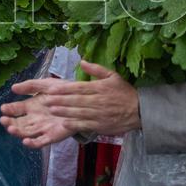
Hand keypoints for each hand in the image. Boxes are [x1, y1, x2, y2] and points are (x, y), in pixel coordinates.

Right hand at [0, 90, 75, 148]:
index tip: (4, 108)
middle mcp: (35, 118)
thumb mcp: (46, 85)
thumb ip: (31, 86)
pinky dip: (32, 143)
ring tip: (11, 129)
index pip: (16, 109)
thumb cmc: (63, 92)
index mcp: (32, 106)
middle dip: (9, 123)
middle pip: (18, 123)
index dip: (9, 110)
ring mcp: (42, 128)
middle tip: (4, 120)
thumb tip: (13, 88)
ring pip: (26, 133)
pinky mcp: (52, 136)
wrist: (82, 100)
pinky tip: (25, 141)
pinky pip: (40, 142)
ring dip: (17, 132)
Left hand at [2, 61, 140, 144]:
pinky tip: (64, 123)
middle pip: (76, 101)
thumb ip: (96, 69)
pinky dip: (74, 124)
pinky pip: (85, 125)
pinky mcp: (100, 125)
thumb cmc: (124, 92)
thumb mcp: (113, 76)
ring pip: (78, 113)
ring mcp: (99, 114)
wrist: (140, 111)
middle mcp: (98, 101)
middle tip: (46, 100)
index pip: (79, 88)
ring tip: (51, 110)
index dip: (65, 89)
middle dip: (60, 100)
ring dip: (64, 111)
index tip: (52, 88)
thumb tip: (82, 60)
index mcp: (100, 88)